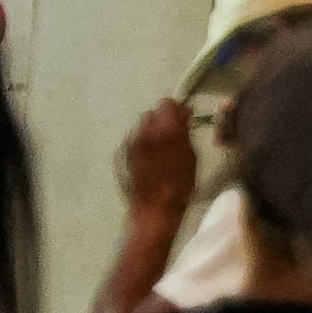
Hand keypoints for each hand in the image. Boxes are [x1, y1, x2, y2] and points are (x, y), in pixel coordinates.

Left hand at [115, 97, 192, 229]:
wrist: (154, 208)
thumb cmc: (180, 184)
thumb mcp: (192, 156)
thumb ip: (186, 132)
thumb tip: (184, 116)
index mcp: (165, 131)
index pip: (167, 104)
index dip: (176, 110)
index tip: (183, 119)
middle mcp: (144, 133)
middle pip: (151, 114)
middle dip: (161, 121)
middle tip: (172, 135)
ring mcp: (129, 144)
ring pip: (140, 128)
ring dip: (150, 133)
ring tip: (159, 149)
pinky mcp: (119, 155)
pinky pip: (132, 142)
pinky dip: (141, 145)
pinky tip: (148, 160)